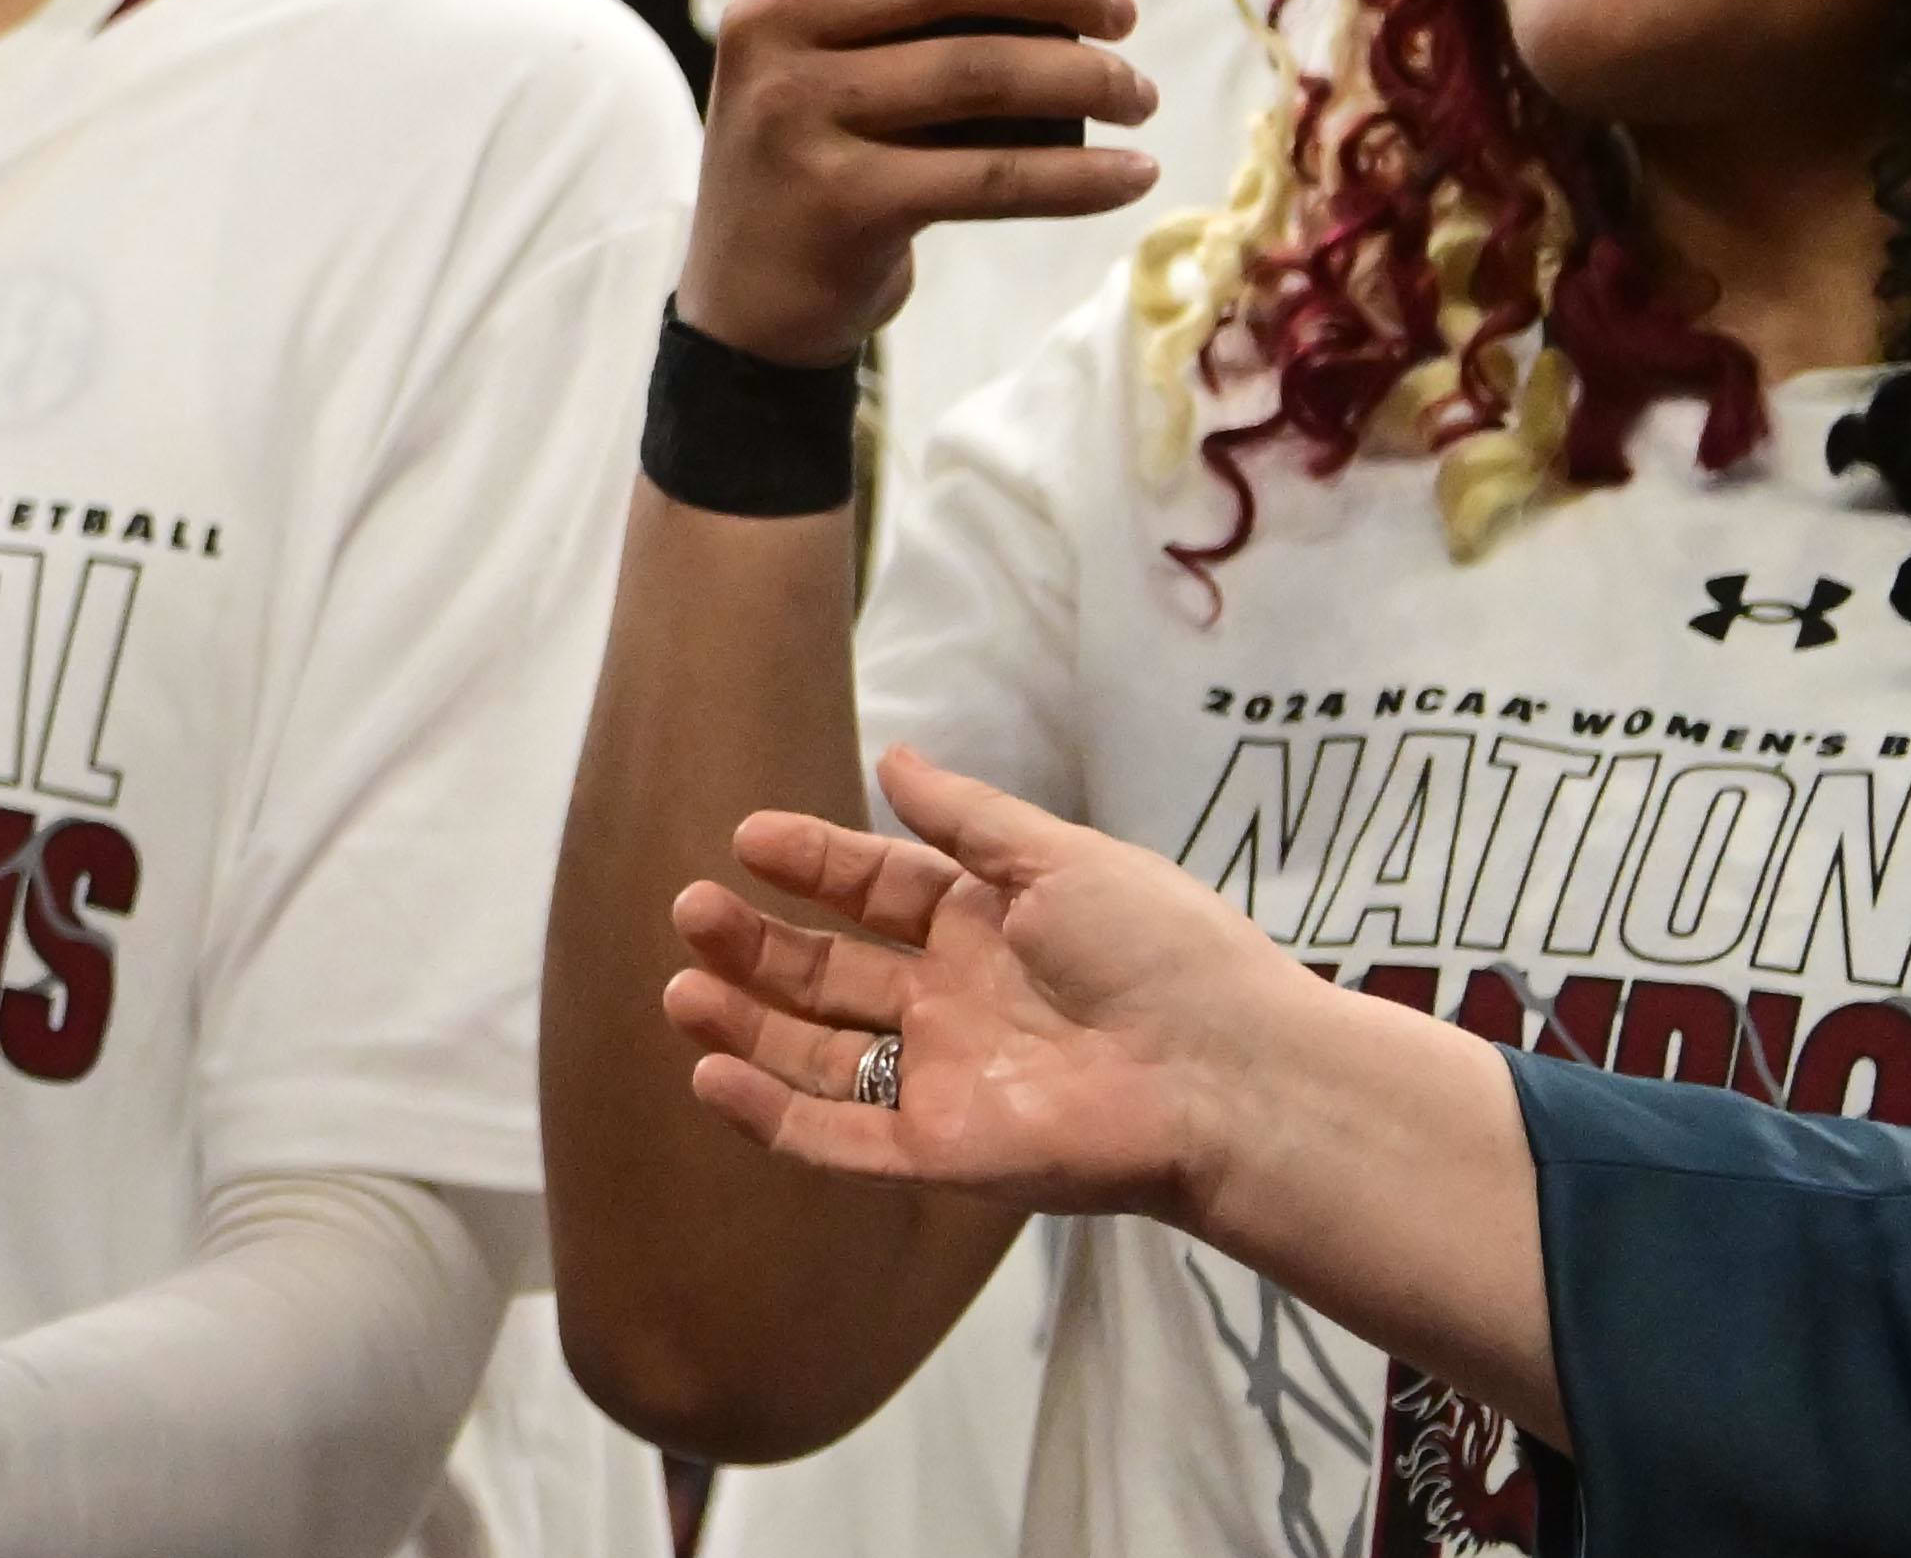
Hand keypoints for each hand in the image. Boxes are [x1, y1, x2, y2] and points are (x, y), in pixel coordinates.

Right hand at [670, 747, 1304, 1221]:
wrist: (1229, 1075)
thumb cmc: (1159, 952)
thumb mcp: (1063, 859)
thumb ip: (969, 819)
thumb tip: (893, 758)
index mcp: (987, 930)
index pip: (877, 892)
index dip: (813, 863)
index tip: (748, 837)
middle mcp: (954, 1005)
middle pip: (831, 975)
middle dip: (758, 944)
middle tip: (692, 910)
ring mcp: (942, 1082)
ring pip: (818, 1056)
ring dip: (746, 1025)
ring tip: (681, 989)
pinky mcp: (940, 1152)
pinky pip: (838, 1138)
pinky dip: (769, 1116)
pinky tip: (709, 1075)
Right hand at [682, 0, 1161, 366]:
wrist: (749, 288)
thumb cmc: (825, 136)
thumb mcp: (832, 39)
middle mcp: (770, 20)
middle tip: (1123, 8)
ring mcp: (796, 111)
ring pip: (983, 70)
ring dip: (1090, 79)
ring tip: (1136, 93)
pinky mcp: (840, 199)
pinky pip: (994, 174)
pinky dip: (1081, 176)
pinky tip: (1130, 173)